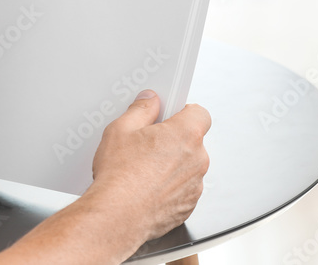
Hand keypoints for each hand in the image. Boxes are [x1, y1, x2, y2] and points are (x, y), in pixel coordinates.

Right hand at [87, 90, 210, 242]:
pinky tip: (147, 186)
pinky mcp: (188, 205)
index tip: (169, 114)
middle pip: (193, 140)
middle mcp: (196, 160)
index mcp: (185, 135)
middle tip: (147, 143)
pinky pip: (183, 188)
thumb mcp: (121, 129)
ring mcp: (195, 185)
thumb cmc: (119, 177)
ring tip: (144, 168)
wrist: (117, 216)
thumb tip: (150, 100)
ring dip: (172, 165)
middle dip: (173, 139)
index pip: (200, 113)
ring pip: (188, 166)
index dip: (183, 112)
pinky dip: (170, 187)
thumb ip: (141, 109)